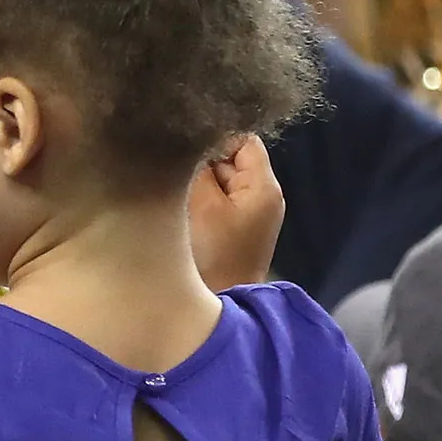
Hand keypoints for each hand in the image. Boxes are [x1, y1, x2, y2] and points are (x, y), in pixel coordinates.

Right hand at [189, 136, 283, 291]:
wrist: (219, 303)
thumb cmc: (213, 254)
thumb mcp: (203, 202)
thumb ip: (200, 165)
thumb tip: (192, 139)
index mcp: (264, 186)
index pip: (242, 139)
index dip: (214, 137)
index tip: (185, 147)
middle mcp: (263, 196)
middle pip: (230, 159)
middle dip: (203, 162)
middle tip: (177, 172)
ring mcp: (250, 214)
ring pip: (219, 180)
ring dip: (198, 184)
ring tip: (179, 194)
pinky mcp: (235, 229)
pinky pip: (217, 201)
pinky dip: (200, 201)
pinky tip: (184, 210)